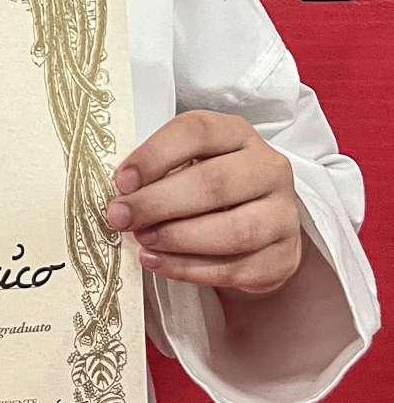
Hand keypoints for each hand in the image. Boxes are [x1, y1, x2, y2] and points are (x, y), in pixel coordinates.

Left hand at [106, 110, 302, 296]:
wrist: (258, 231)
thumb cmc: (210, 191)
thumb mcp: (187, 166)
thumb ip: (159, 174)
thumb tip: (120, 197)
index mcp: (238, 135)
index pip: (197, 132)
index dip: (155, 155)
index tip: (122, 181)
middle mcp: (268, 169)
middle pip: (214, 183)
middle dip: (158, 203)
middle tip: (121, 218)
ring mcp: (283, 214)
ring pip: (233, 230)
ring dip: (178, 239)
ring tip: (142, 241)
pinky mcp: (283, 257)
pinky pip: (235, 268)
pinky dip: (190, 269)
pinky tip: (158, 264)